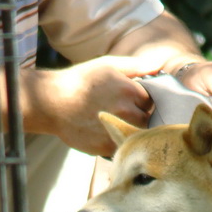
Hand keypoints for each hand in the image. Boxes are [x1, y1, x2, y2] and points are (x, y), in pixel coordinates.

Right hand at [22, 55, 163, 155]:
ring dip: (129, 131)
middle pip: (146, 119)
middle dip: (137, 116)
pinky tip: (103, 132)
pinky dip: (116, 141)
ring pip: (135, 135)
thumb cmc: (80, 81)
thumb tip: (160, 64)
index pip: (151, 100)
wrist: (51, 103)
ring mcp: (117, 131)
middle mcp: (126, 112)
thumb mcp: (108, 65)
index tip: (130, 100)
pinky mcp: (106, 147)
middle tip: (121, 112)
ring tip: (114, 123)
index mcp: (130, 91)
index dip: (141, 101)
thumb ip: (137, 66)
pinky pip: (121, 146)